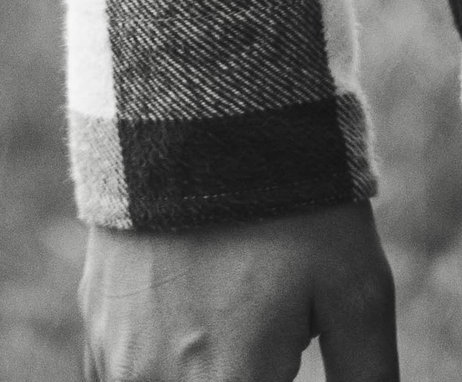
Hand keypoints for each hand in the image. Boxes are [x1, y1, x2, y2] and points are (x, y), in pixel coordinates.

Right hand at [80, 204, 399, 381]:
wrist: (200, 106)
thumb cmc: (293, 200)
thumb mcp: (356, 289)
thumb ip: (367, 379)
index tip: (290, 368)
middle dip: (247, 379)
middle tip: (274, 354)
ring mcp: (117, 366)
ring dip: (208, 375)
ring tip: (241, 334)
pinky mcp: (94, 336)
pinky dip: (172, 376)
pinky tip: (208, 338)